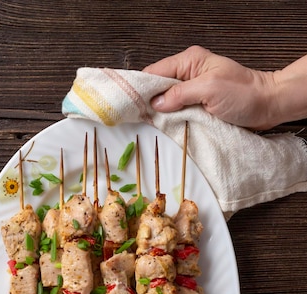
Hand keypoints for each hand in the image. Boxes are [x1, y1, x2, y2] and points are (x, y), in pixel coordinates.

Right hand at [143, 45, 278, 129]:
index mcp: (189, 61)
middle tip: (139, 119)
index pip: (154, 71)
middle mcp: (188, 73)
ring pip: (166, 102)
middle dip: (149, 103)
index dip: (142, 88)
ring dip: (161, 114)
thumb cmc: (243, 94)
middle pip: (157, 88)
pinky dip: (172, 120)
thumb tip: (156, 103)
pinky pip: (177, 112)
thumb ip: (180, 93)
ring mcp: (192, 90)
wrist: (267, 106)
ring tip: (151, 125)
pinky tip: (166, 128)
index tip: (130, 105)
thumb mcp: (209, 89)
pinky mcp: (197, 105)